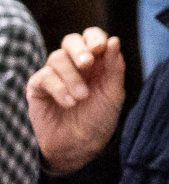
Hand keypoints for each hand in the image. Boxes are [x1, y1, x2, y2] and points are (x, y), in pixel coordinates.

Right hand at [25, 27, 125, 174]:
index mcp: (96, 62)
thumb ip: (114, 67)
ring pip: (57, 58)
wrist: (79, 146)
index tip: (101, 47)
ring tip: (82, 97)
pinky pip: (44, 77)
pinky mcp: (38, 88)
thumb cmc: (99, 119)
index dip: (95, 37)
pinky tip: (69, 103)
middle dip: (80, 50)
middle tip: (87, 64)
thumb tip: (114, 40)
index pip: (92, 37)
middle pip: (70, 41)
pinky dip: (59, 88)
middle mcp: (74, 65)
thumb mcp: (113, 93)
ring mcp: (55, 75)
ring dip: (72, 77)